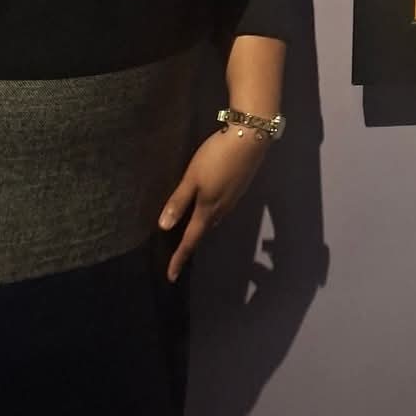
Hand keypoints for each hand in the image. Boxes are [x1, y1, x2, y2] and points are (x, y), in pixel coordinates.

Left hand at [158, 126, 268, 281]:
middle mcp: (223, 209)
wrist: (251, 138)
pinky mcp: (240, 186)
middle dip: (192, 242)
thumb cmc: (217, 158)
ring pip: (215, 218)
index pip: (191, 239)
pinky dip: (212, 212)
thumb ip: (179, 201)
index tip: (171, 277)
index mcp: (208, 209)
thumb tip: (163, 227)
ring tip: (192, 228)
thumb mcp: (192, 178)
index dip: (179, 257)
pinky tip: (210, 203)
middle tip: (179, 252)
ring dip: (202, 226)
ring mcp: (234, 198)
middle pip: (204, 230)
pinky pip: (223, 207)